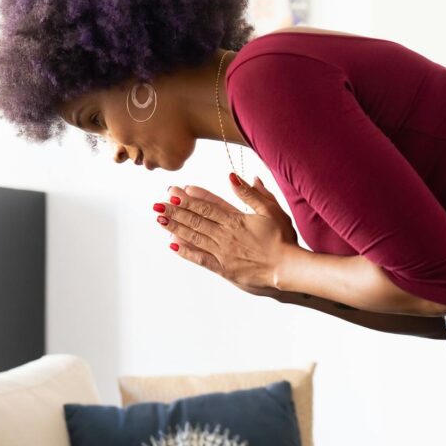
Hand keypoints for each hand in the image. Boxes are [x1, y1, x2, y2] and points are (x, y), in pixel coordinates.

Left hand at [153, 174, 299, 289]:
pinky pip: (200, 258)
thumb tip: (234, 176)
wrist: (287, 268)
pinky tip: (173, 245)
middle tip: (158, 203)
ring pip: (194, 236)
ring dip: (175, 227)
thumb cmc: (282, 239)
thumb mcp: (271, 210)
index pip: (207, 205)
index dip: (189, 198)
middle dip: (175, 210)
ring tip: (160, 219)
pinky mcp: (223, 268)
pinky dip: (185, 251)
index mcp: (235, 219)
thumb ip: (251, 193)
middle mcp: (224, 234)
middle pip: (195, 219)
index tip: (175, 191)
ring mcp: (222, 252)